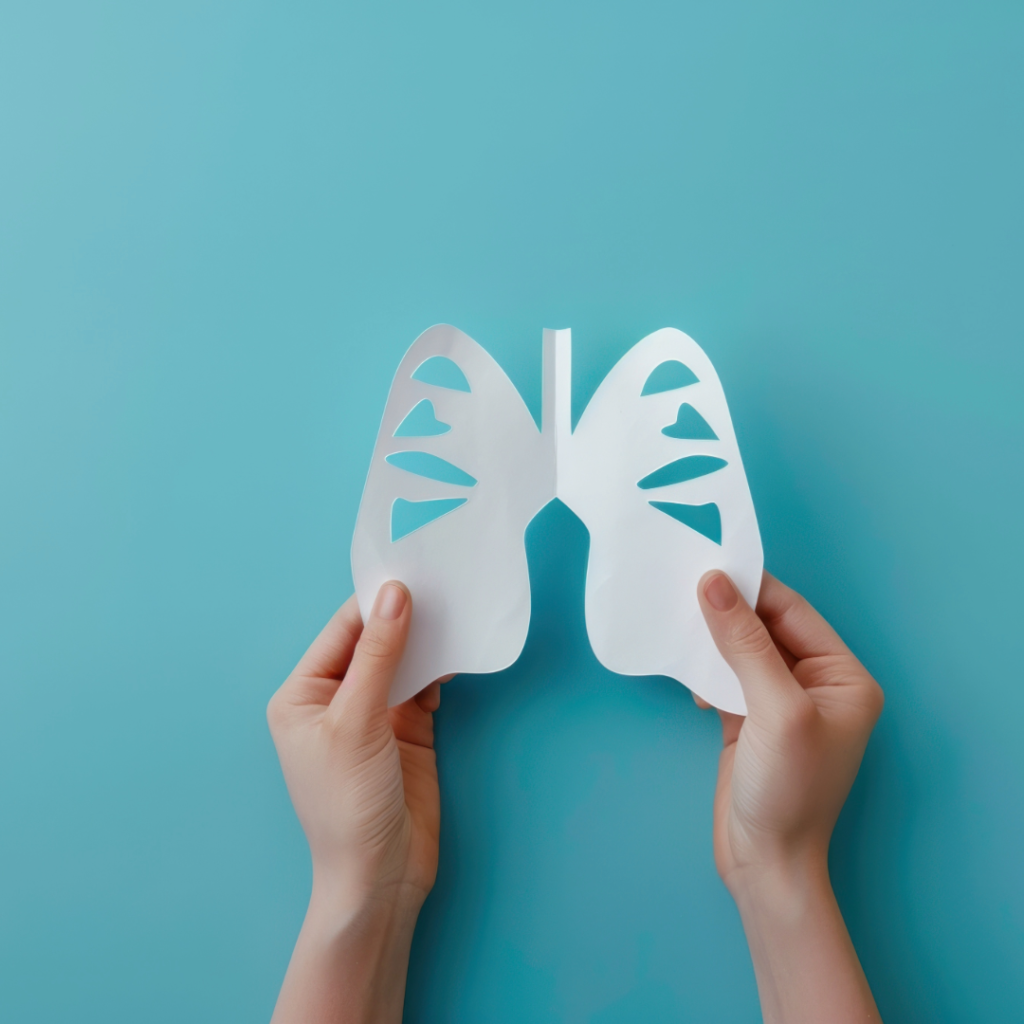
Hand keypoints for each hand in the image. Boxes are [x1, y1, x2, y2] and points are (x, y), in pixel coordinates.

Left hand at [267, 583, 443, 1023]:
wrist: (380, 878)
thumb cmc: (348, 805)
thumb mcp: (357, 724)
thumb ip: (378, 656)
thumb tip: (394, 594)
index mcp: (302, 695)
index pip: (342, 633)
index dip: (376, 603)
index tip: (413, 573)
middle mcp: (335, 699)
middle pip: (373, 642)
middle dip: (405, 618)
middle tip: (443, 587)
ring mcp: (373, 714)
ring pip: (402, 661)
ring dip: (426, 641)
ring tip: (456, 613)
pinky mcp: (407, 730)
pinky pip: (423, 686)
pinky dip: (440, 670)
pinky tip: (457, 653)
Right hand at [697, 570, 883, 1023]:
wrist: (764, 864)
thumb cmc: (787, 791)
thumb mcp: (774, 709)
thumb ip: (745, 644)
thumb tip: (714, 584)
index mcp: (843, 677)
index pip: (793, 613)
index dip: (751, 588)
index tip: (707, 566)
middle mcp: (818, 684)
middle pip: (766, 627)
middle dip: (728, 612)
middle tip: (684, 589)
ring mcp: (782, 703)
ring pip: (742, 650)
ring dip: (713, 639)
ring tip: (680, 627)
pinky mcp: (750, 720)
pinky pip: (727, 676)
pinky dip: (706, 671)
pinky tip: (692, 680)